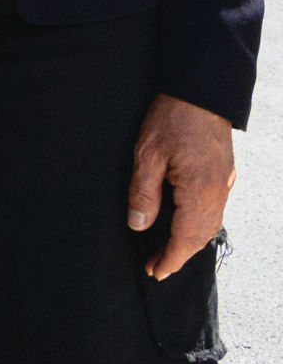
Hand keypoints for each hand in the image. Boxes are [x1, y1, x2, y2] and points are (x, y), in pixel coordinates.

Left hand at [128, 92, 236, 278]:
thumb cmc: (172, 119)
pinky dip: (200, 223)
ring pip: (211, 222)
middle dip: (180, 254)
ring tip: (168, 250)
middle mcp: (219, 191)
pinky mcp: (224, 173)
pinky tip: (185, 223)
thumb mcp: (146, 155)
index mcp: (200, 191)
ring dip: (191, 240)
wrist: (202, 91)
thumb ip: (143, 193)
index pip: (186, 237)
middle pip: (202, 235)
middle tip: (157, 266)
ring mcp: (225, 182)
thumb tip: (139, 226)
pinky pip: (215, 208)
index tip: (155, 272)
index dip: (171, 258)